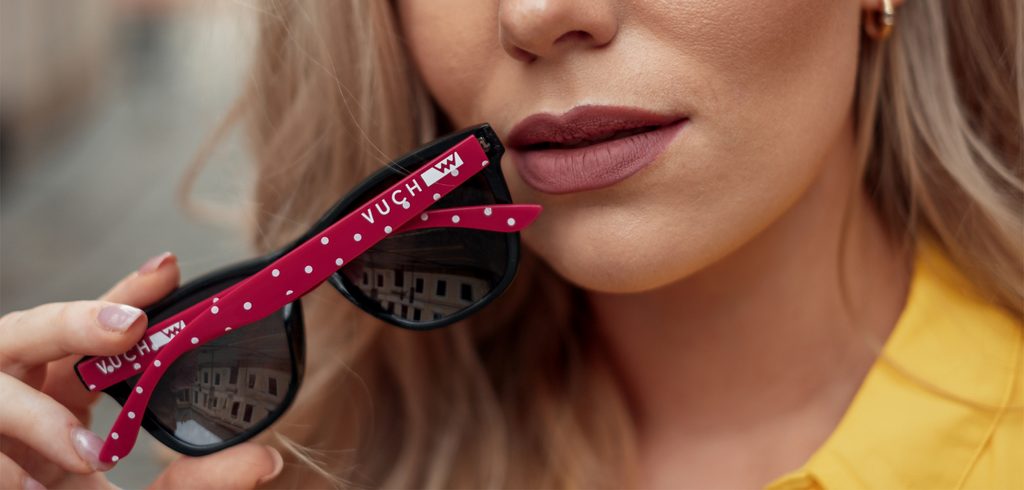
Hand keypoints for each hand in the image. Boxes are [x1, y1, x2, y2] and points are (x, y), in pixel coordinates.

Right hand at [0, 253, 283, 488]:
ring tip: (92, 456)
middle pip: (28, 330)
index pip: (90, 327)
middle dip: (75, 321)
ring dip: (40, 417)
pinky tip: (32, 488)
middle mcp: (17, 392)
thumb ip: (195, 481)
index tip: (170, 269)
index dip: (125, 294)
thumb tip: (267, 460)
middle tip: (131, 328)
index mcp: (59, 388)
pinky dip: (5, 469)